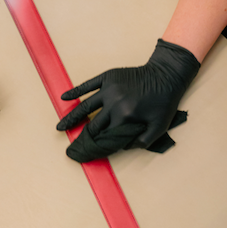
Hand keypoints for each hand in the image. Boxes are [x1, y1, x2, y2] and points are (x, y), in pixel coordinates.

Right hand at [56, 40, 199, 161]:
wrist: (166, 74)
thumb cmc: (164, 101)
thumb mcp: (160, 126)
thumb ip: (143, 140)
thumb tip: (123, 147)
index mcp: (125, 116)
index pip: (106, 136)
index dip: (97, 146)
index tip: (87, 153)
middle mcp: (113, 103)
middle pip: (93, 124)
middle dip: (82, 137)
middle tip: (72, 147)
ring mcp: (109, 89)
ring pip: (85, 107)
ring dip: (71, 118)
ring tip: (60, 128)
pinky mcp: (108, 77)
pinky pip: (88, 85)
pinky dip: (75, 91)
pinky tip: (64, 98)